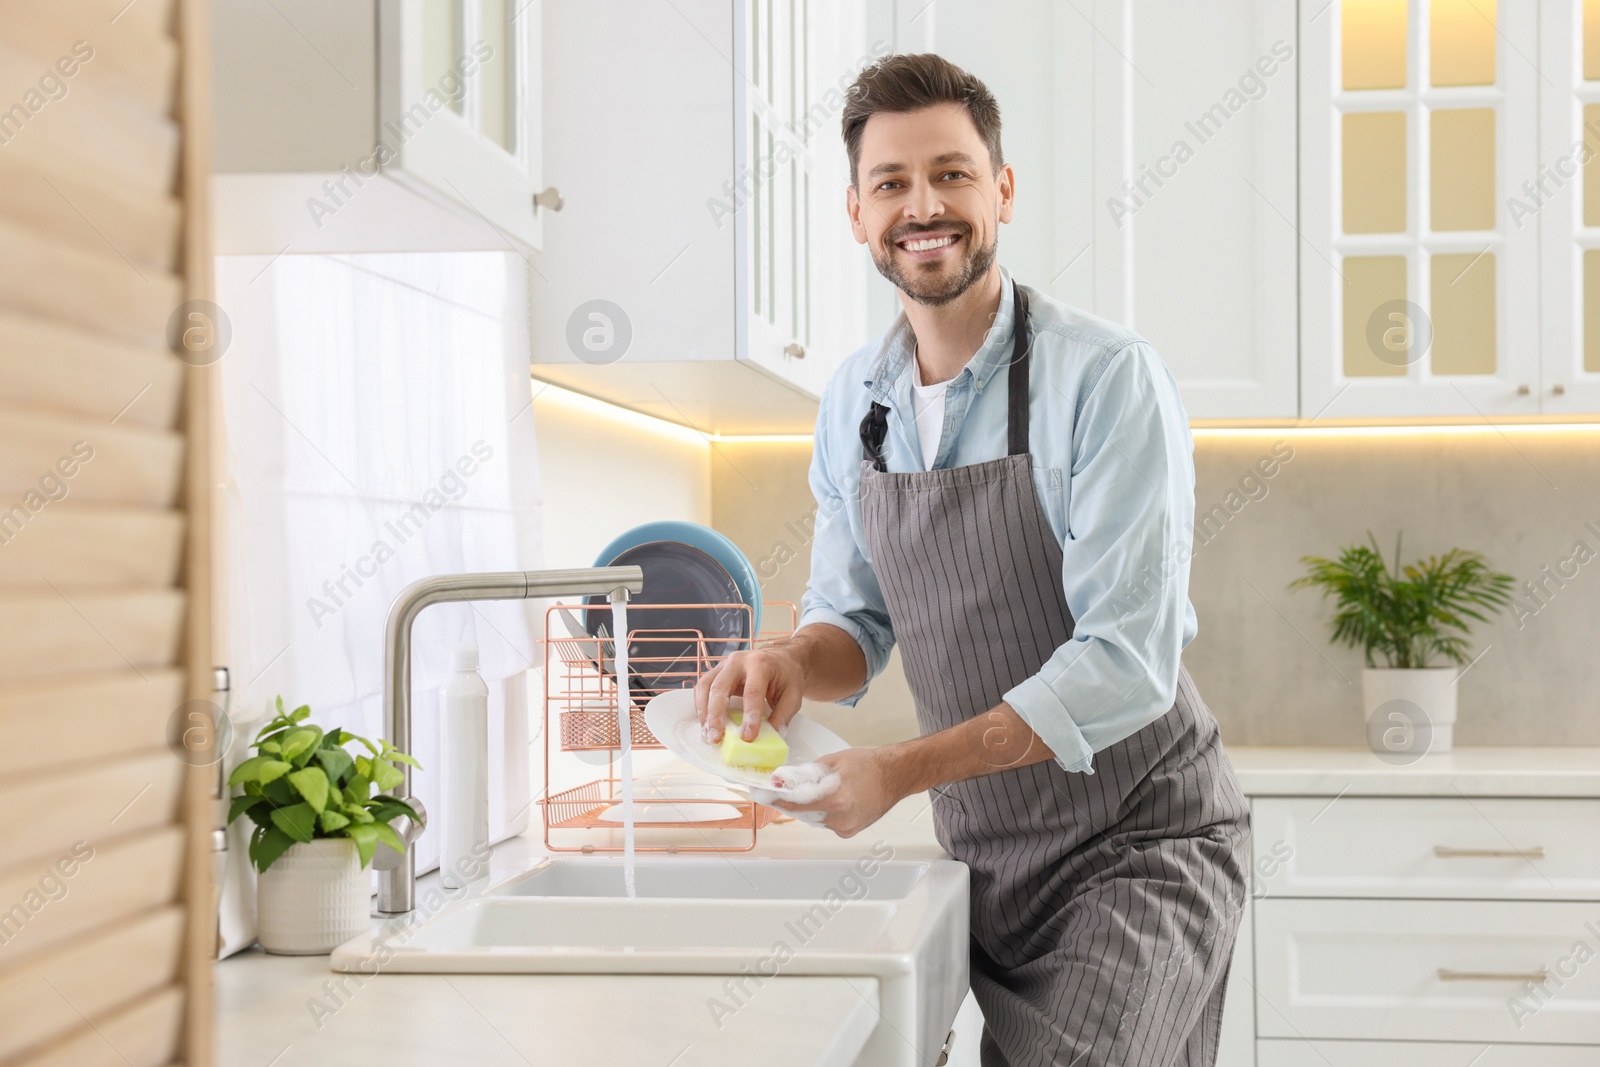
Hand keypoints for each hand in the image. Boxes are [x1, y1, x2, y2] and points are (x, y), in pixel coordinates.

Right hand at [694, 645, 805, 744]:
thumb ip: (783, 715)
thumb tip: (771, 736)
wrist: (779, 658)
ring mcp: (724, 665)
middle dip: (716, 715)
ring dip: (704, 712)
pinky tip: (705, 722)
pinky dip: (701, 706)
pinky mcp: (716, 672)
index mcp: (761, 663)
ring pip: (705, 686)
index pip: (752, 691)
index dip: (749, 715)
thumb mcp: (793, 694)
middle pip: (720, 687)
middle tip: (716, 738)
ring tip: (708, 734)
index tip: (748, 737)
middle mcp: (738, 661)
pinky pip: (702, 687)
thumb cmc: (786, 676)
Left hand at [771, 747, 903, 837]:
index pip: (794, 803)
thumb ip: (805, 774)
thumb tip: (782, 780)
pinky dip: (822, 812)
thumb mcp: (831, 761)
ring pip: (812, 819)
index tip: (760, 795)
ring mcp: (844, 827)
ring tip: (820, 789)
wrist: (894, 776)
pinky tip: (832, 799)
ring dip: (808, 806)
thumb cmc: (867, 765)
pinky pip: (825, 823)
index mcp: (835, 798)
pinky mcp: (848, 832)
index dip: (774, 799)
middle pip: (801, 813)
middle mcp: (839, 818)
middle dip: (791, 800)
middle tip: (782, 788)